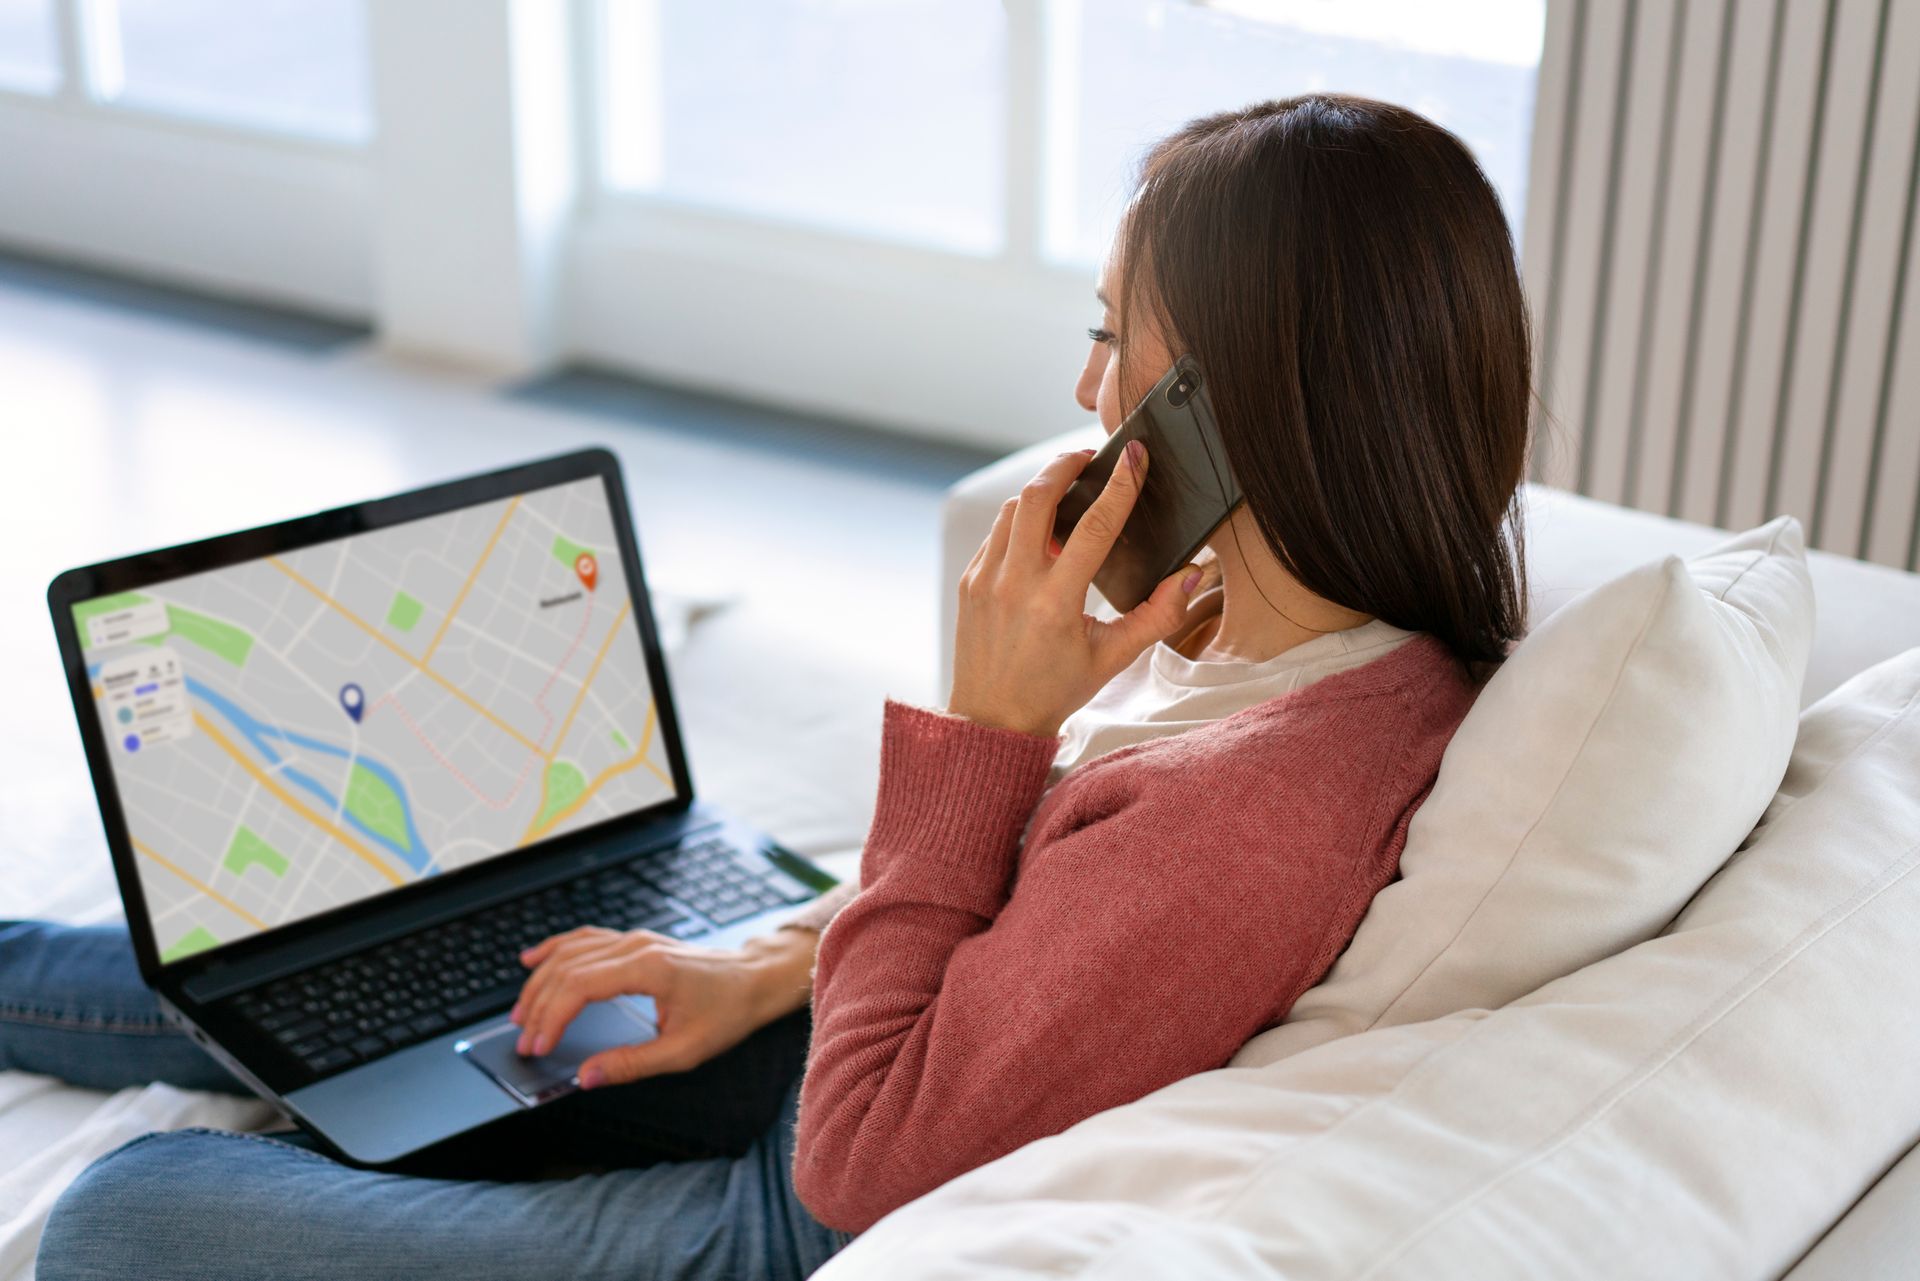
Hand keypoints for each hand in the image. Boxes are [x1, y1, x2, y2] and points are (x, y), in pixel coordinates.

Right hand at [509, 926, 815, 1087]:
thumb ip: (633, 1064)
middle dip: (539, 1006)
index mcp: (648, 968)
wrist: (755, 979)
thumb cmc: (728, 1011)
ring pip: (571, 951)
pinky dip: (555, 949)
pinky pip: (585, 939)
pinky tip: (532, 959)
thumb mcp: (685, 1050)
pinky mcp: (635, 942)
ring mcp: (635, 940)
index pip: (580, 986)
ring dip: (540, 980)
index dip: (552, 1017)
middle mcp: (636, 946)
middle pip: (568, 968)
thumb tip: (588, 1077)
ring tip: (520, 1014)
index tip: (538, 1046)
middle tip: (525, 1042)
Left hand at [948, 441, 1205, 737]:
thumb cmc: (1055, 690)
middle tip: (1090, 458)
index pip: (1094, 527)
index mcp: (1055, 604)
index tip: (1134, 456)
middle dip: (1065, 465)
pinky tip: (1041, 530)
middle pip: (1037, 497)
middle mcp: (1015, 585)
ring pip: (1012, 509)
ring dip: (1041, 490)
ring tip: (1068, 490)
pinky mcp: (969, 582)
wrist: (993, 719)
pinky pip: (997, 534)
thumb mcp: (1113, 658)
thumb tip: (1193, 575)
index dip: (1119, 486)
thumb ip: (1157, 615)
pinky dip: (1020, 521)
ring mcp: (985, 580)